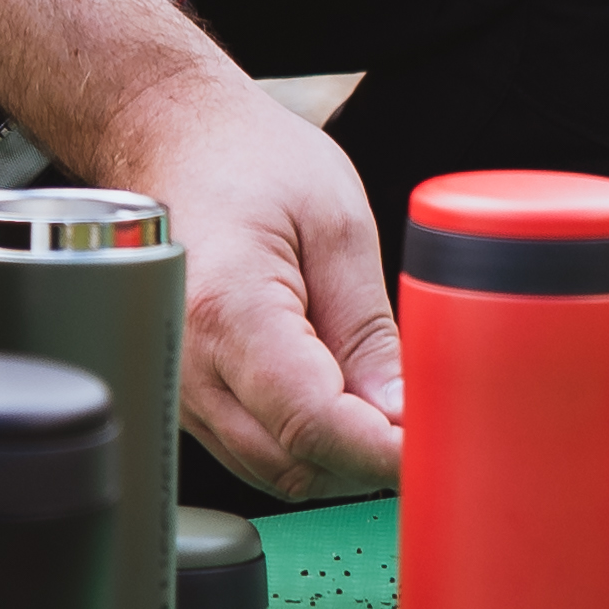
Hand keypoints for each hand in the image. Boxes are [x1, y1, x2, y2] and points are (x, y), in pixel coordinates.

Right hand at [102, 72, 404, 504]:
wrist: (174, 140)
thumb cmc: (249, 161)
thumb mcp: (337, 222)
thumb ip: (369, 328)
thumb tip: (401, 417)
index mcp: (228, 311)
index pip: (314, 425)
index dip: (382, 453)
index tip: (434, 451)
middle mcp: (188, 364)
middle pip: (293, 463)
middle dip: (364, 456)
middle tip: (421, 417)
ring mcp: (178, 386)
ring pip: (272, 469)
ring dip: (334, 452)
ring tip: (373, 390)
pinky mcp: (184, 395)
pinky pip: (251, 447)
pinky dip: (301, 439)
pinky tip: (331, 389)